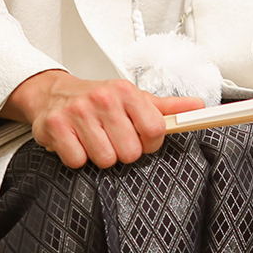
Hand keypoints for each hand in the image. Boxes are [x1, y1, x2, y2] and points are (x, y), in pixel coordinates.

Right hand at [0, 69, 201, 168]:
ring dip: (100, 156)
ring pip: (105, 159)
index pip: (155, 129)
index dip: (150, 142)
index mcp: (126, 91)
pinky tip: (77, 143)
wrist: (54, 94)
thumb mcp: (134, 99)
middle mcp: (103, 98)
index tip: (141, 138)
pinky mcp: (55, 127)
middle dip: (123, 151)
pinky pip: (77, 161)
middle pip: (131, 151)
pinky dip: (77, 157)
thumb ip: (168, 107)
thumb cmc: (99, 100)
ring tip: (94, 140)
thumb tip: (198, 107)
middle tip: (112, 139)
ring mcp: (78, 112)